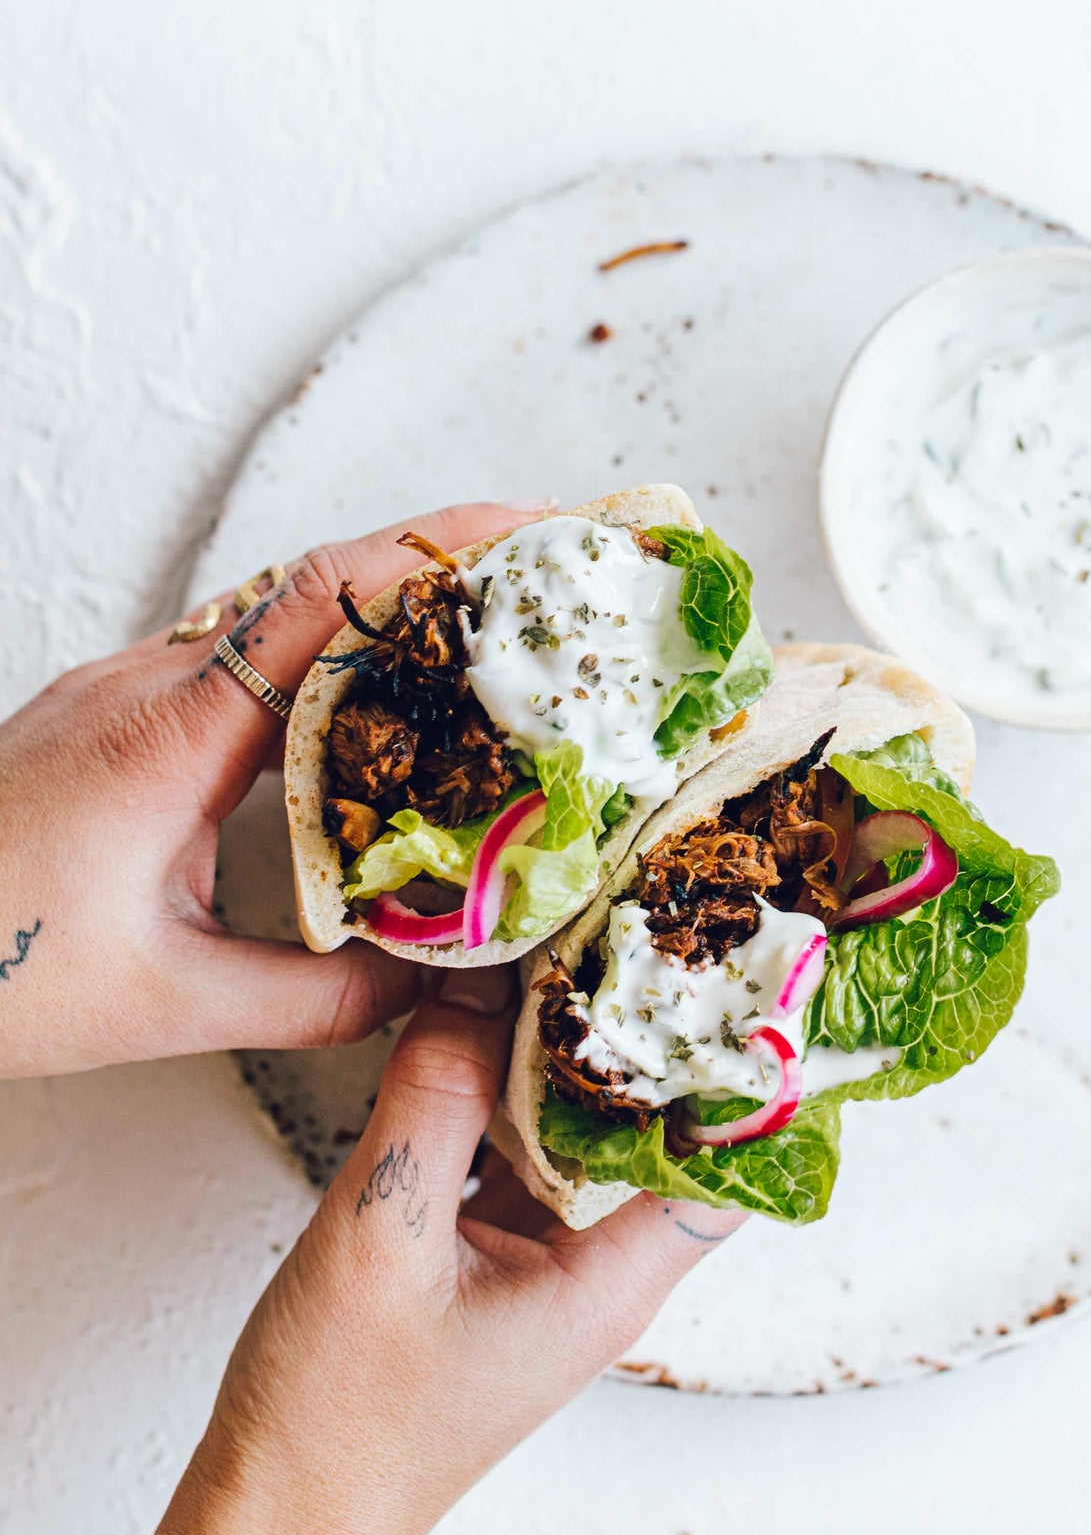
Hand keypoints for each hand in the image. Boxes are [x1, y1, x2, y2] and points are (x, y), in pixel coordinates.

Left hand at [0, 502, 539, 1077]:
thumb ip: (315, 999)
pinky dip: (319, 654)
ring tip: (476, 631)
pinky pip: (235, 654)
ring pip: (276, 613)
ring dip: (380, 608)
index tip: (531, 532)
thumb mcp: (166, 1002)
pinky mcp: (107, 712)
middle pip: (319, 582)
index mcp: (176, 732)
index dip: (438, 550)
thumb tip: (427, 987)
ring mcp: (123, 688)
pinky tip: (362, 698)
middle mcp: (151, 684)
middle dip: (438, 563)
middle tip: (540, 574)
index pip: (329, 597)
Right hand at [140, 976, 744, 1534]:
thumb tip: (474, 987)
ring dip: (567, 1065)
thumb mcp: (378, 1233)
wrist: (278, 1518)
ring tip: (555, 964)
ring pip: (587, 1140)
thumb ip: (431, 1101)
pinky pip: (525, 1160)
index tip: (723, 981)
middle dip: (646, 1041)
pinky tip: (476, 1041)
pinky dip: (508, 1101)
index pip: (725, 1166)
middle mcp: (598, 1271)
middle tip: (627, 937)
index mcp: (609, 1278)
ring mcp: (549, 1267)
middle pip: (659, 1135)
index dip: (736, 1075)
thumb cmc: (335, 1424)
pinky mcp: (499, 1264)